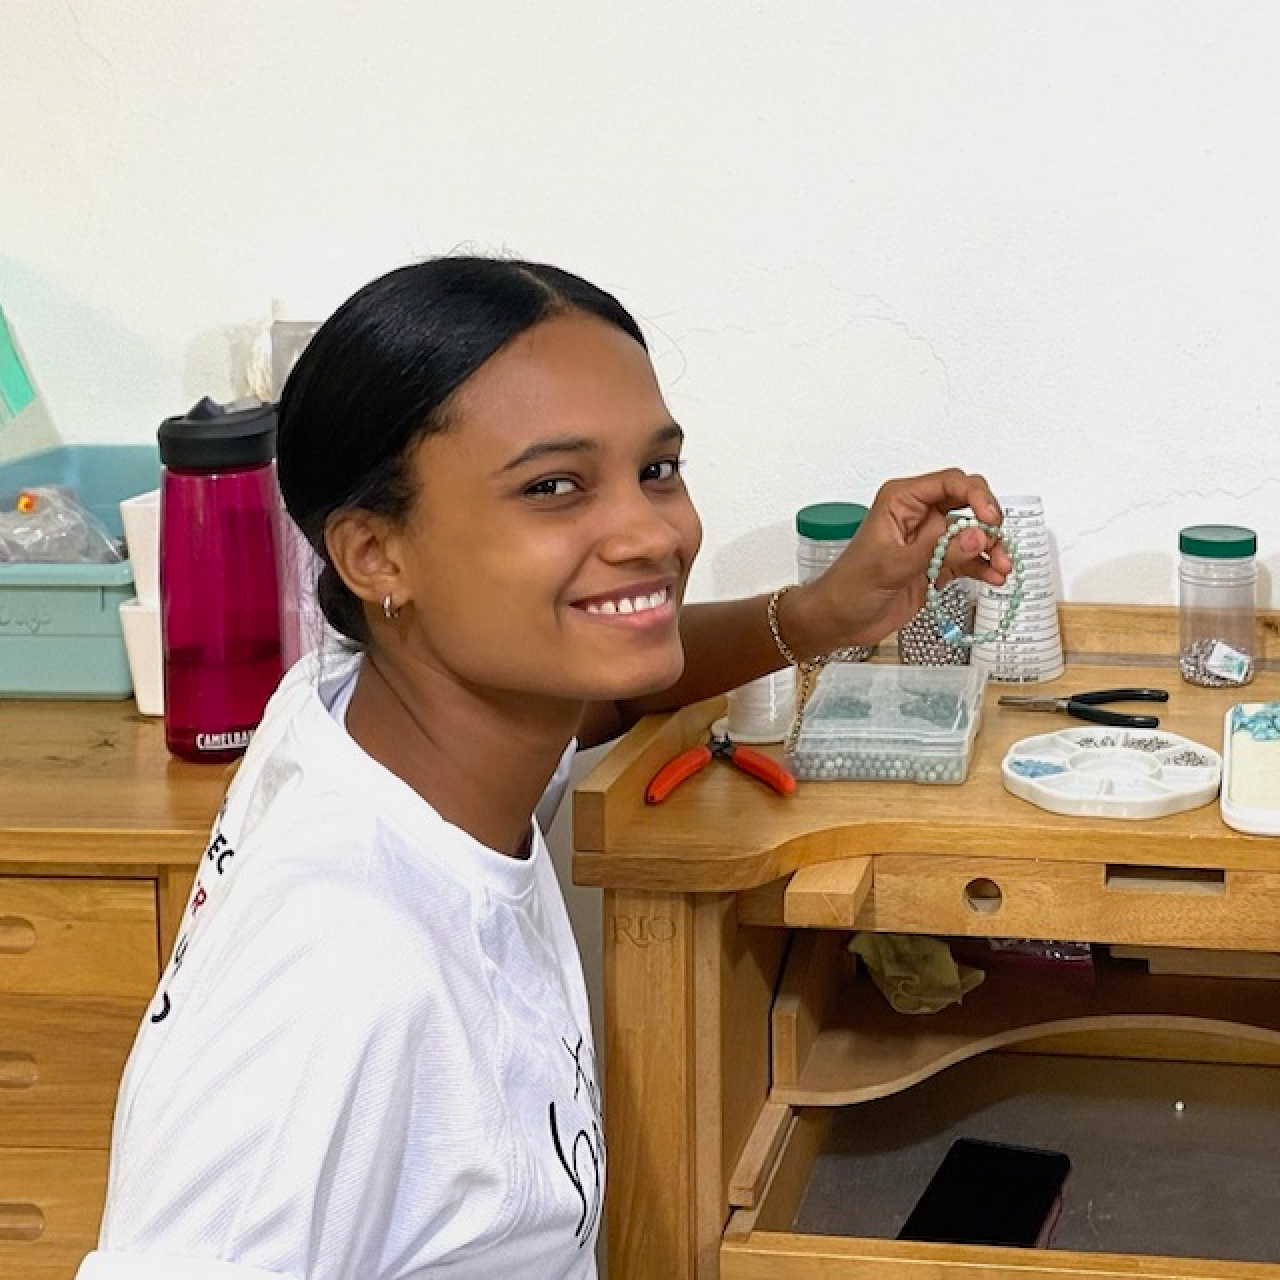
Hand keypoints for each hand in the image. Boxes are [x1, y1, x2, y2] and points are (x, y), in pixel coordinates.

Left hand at [785, 469, 1012, 654]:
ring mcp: (928, 540)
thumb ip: (938, 550)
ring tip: (1002, 569)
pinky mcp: (935, 564)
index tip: (990, 520)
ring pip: (972, 533)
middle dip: (988, 522)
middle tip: (998, 544)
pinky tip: (993, 578)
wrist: (838, 621)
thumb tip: (977, 536)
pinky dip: (983, 567)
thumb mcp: (893, 566)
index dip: (977, 496)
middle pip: (968, 503)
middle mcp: (918, 514)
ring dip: (991, 548)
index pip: (950, 482)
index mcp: (901, 500)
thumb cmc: (850, 587)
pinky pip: (967, 559)